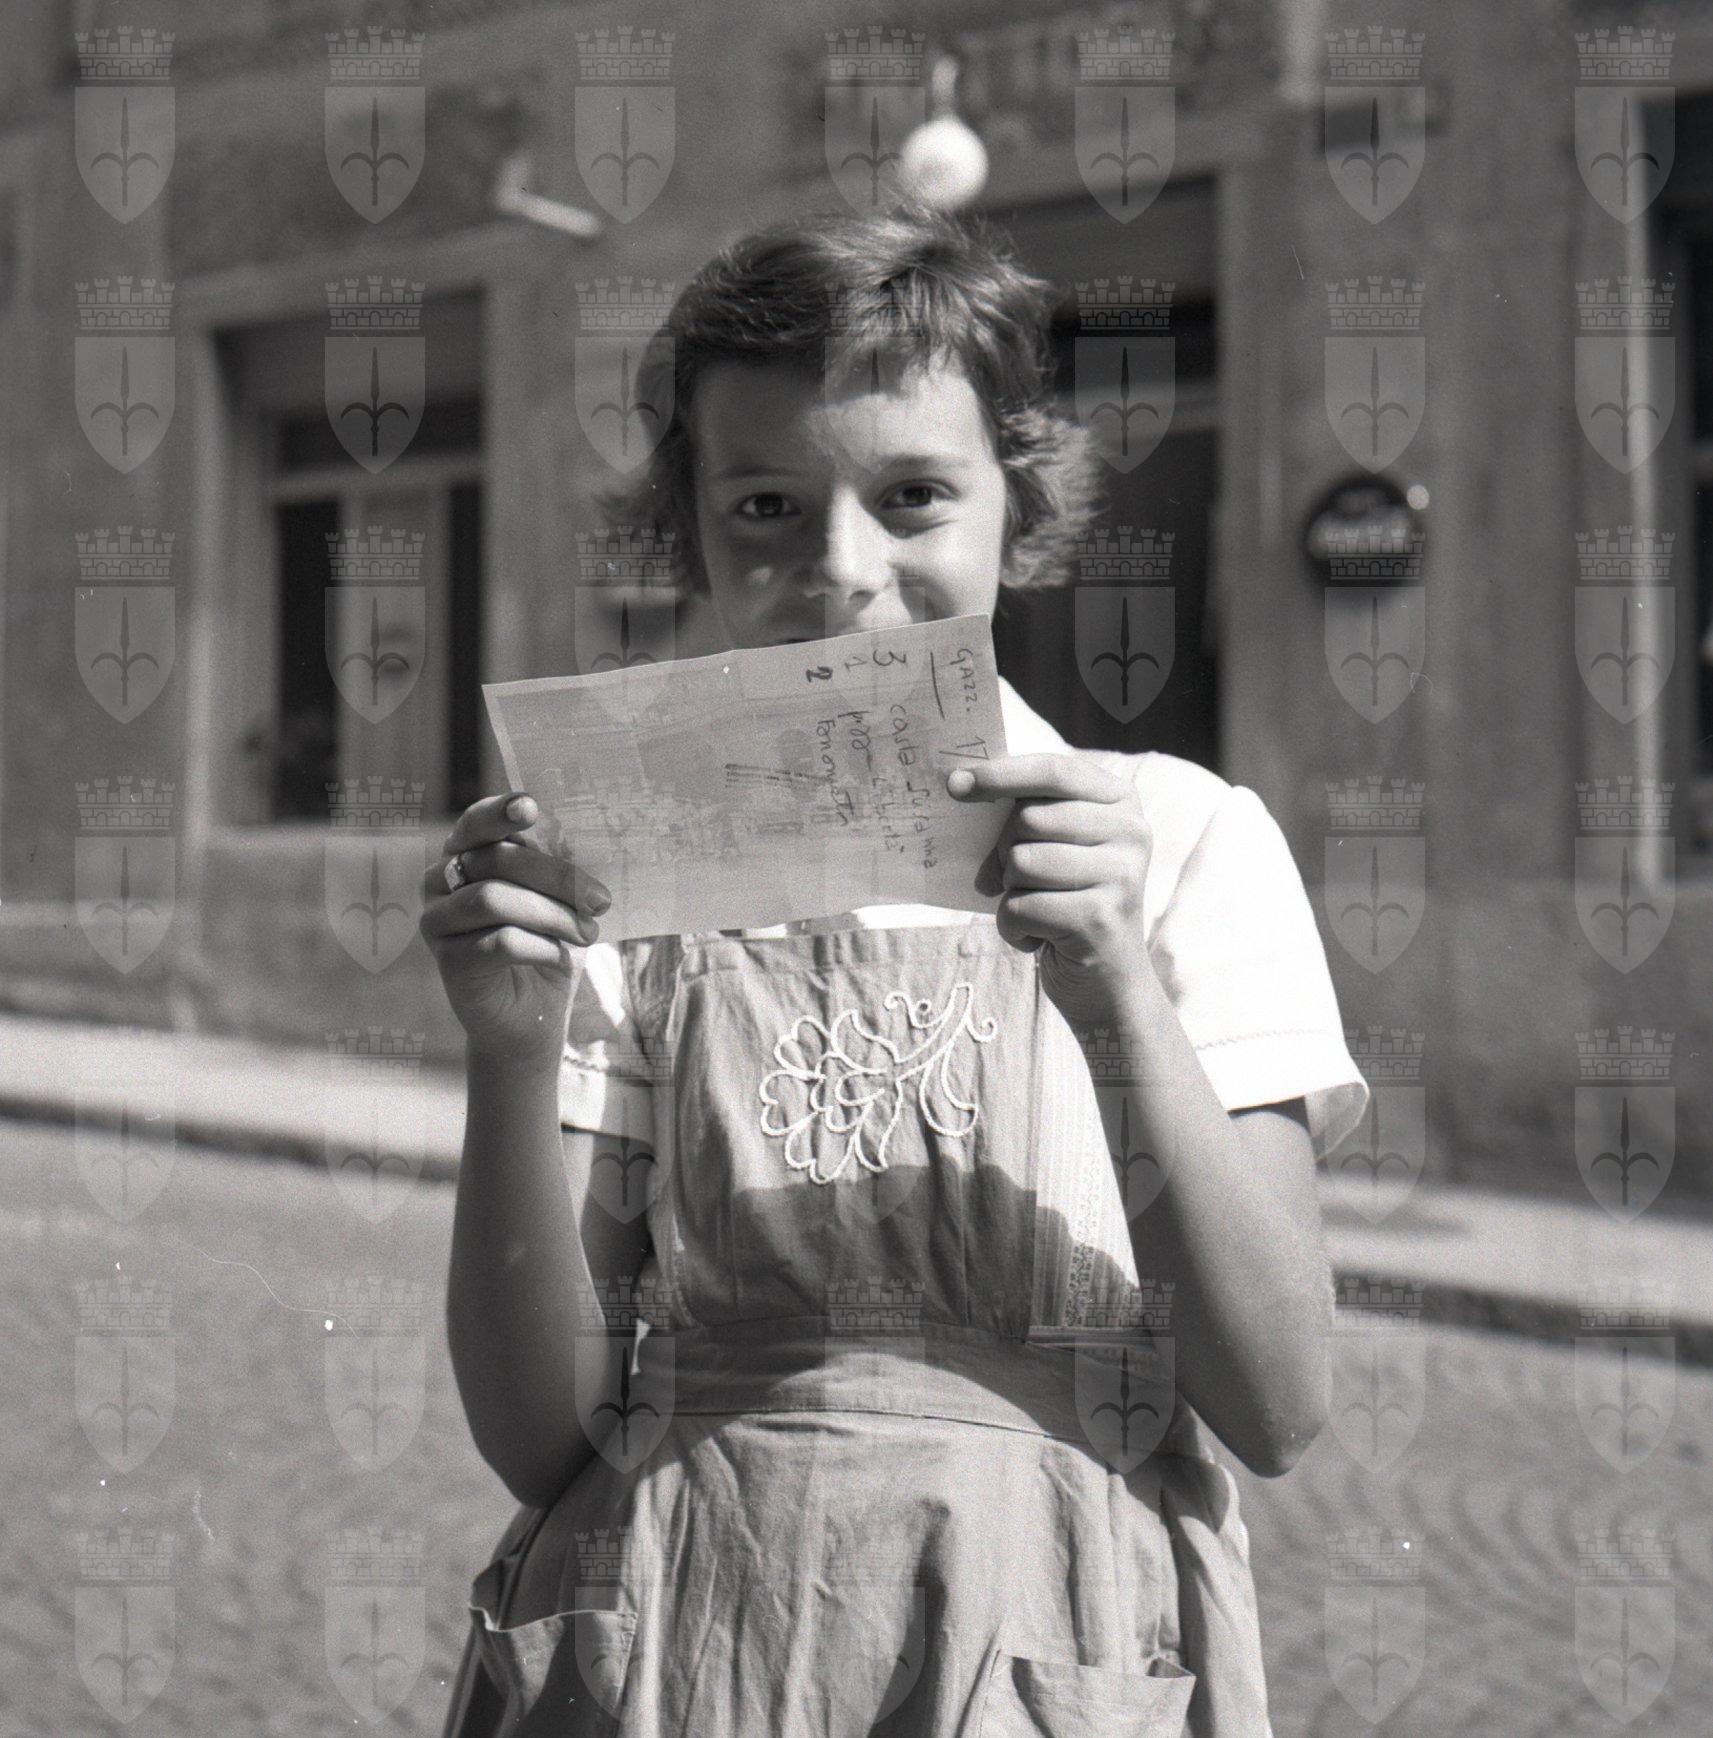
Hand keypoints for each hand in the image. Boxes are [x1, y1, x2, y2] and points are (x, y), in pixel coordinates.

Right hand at [418, 792, 610, 1066]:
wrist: (532, 1014)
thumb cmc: (546, 943)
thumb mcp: (558, 899)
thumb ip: (553, 866)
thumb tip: (566, 836)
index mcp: (468, 854)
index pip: (477, 823)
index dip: (500, 812)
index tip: (529, 807)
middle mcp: (441, 881)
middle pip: (494, 859)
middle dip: (556, 876)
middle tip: (599, 900)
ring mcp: (438, 921)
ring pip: (492, 899)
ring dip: (551, 914)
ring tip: (587, 932)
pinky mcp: (447, 961)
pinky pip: (495, 942)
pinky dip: (539, 947)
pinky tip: (559, 955)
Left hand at [948, 753, 1154, 1030]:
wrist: (1108, 983)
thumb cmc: (1067, 903)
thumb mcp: (1056, 847)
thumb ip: (1027, 813)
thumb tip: (961, 785)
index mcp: (1120, 802)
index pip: (1054, 771)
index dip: (1000, 774)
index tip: (955, 783)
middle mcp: (1131, 832)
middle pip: (1029, 818)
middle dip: (1003, 852)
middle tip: (1016, 881)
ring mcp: (1121, 875)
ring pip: (1022, 862)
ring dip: (1010, 893)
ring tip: (1037, 910)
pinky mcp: (1100, 918)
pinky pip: (1019, 908)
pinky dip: (1013, 928)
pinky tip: (1039, 939)